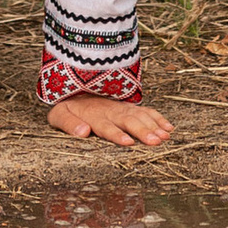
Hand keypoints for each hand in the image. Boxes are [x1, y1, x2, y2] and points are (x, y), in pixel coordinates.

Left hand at [45, 98, 172, 149]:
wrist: (75, 85)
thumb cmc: (68, 107)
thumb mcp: (59, 115)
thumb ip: (68, 124)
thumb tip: (82, 132)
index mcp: (93, 116)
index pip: (106, 126)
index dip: (117, 134)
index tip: (128, 142)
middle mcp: (111, 111)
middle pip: (128, 121)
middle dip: (142, 131)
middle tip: (155, 142)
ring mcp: (122, 108)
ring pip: (140, 116)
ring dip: (153, 126)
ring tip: (165, 137)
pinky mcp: (129, 107)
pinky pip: (146, 111)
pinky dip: (158, 118)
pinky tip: (169, 128)